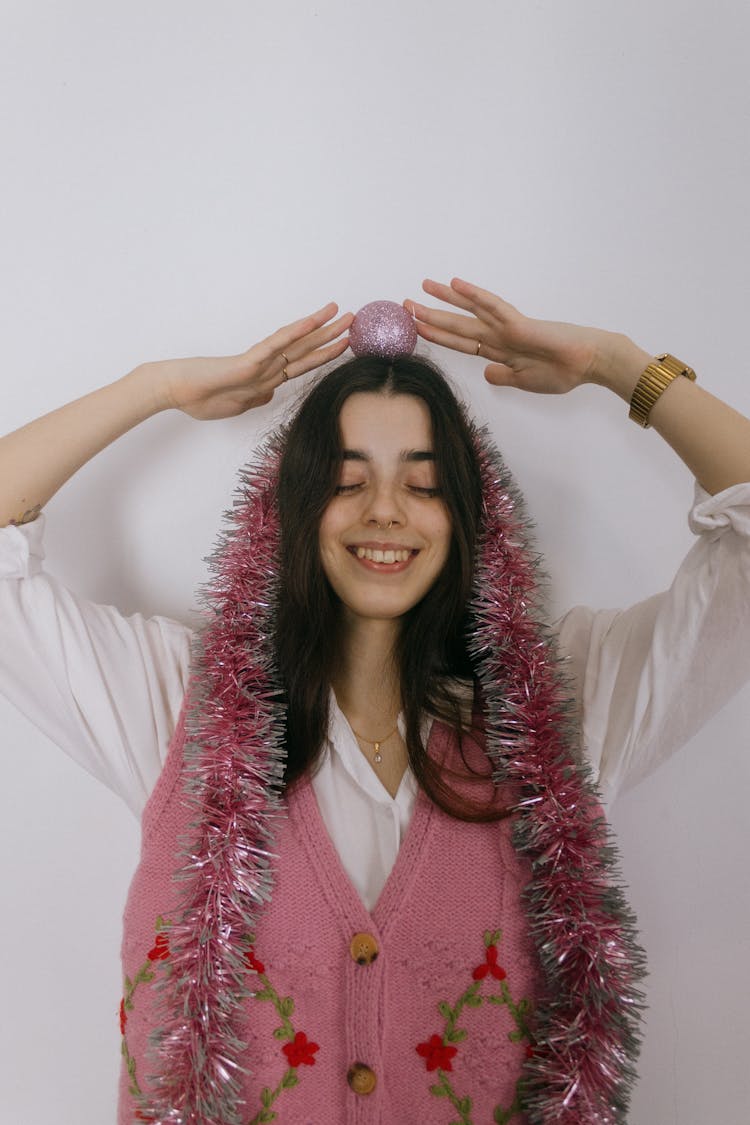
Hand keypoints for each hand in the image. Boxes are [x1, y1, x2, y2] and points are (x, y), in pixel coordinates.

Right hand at [146, 303, 352, 419]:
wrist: (174, 391)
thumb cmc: (197, 398)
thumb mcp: (236, 406)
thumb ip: (255, 399)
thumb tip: (270, 395)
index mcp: (264, 379)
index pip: (301, 364)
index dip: (324, 354)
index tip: (343, 344)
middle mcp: (266, 367)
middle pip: (306, 350)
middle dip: (331, 336)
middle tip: (354, 320)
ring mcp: (259, 363)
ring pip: (296, 343)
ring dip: (320, 328)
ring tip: (341, 312)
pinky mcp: (248, 362)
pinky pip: (277, 345)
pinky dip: (295, 334)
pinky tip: (312, 322)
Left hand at [405, 278, 623, 394]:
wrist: (588, 363)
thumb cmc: (563, 372)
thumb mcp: (526, 381)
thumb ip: (504, 376)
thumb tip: (487, 374)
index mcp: (499, 352)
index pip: (461, 342)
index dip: (438, 336)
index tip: (416, 329)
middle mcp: (498, 337)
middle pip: (457, 324)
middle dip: (431, 315)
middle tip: (405, 304)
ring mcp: (507, 328)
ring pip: (469, 311)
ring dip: (445, 300)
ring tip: (423, 286)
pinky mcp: (518, 324)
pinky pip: (492, 306)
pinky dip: (474, 295)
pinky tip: (456, 284)